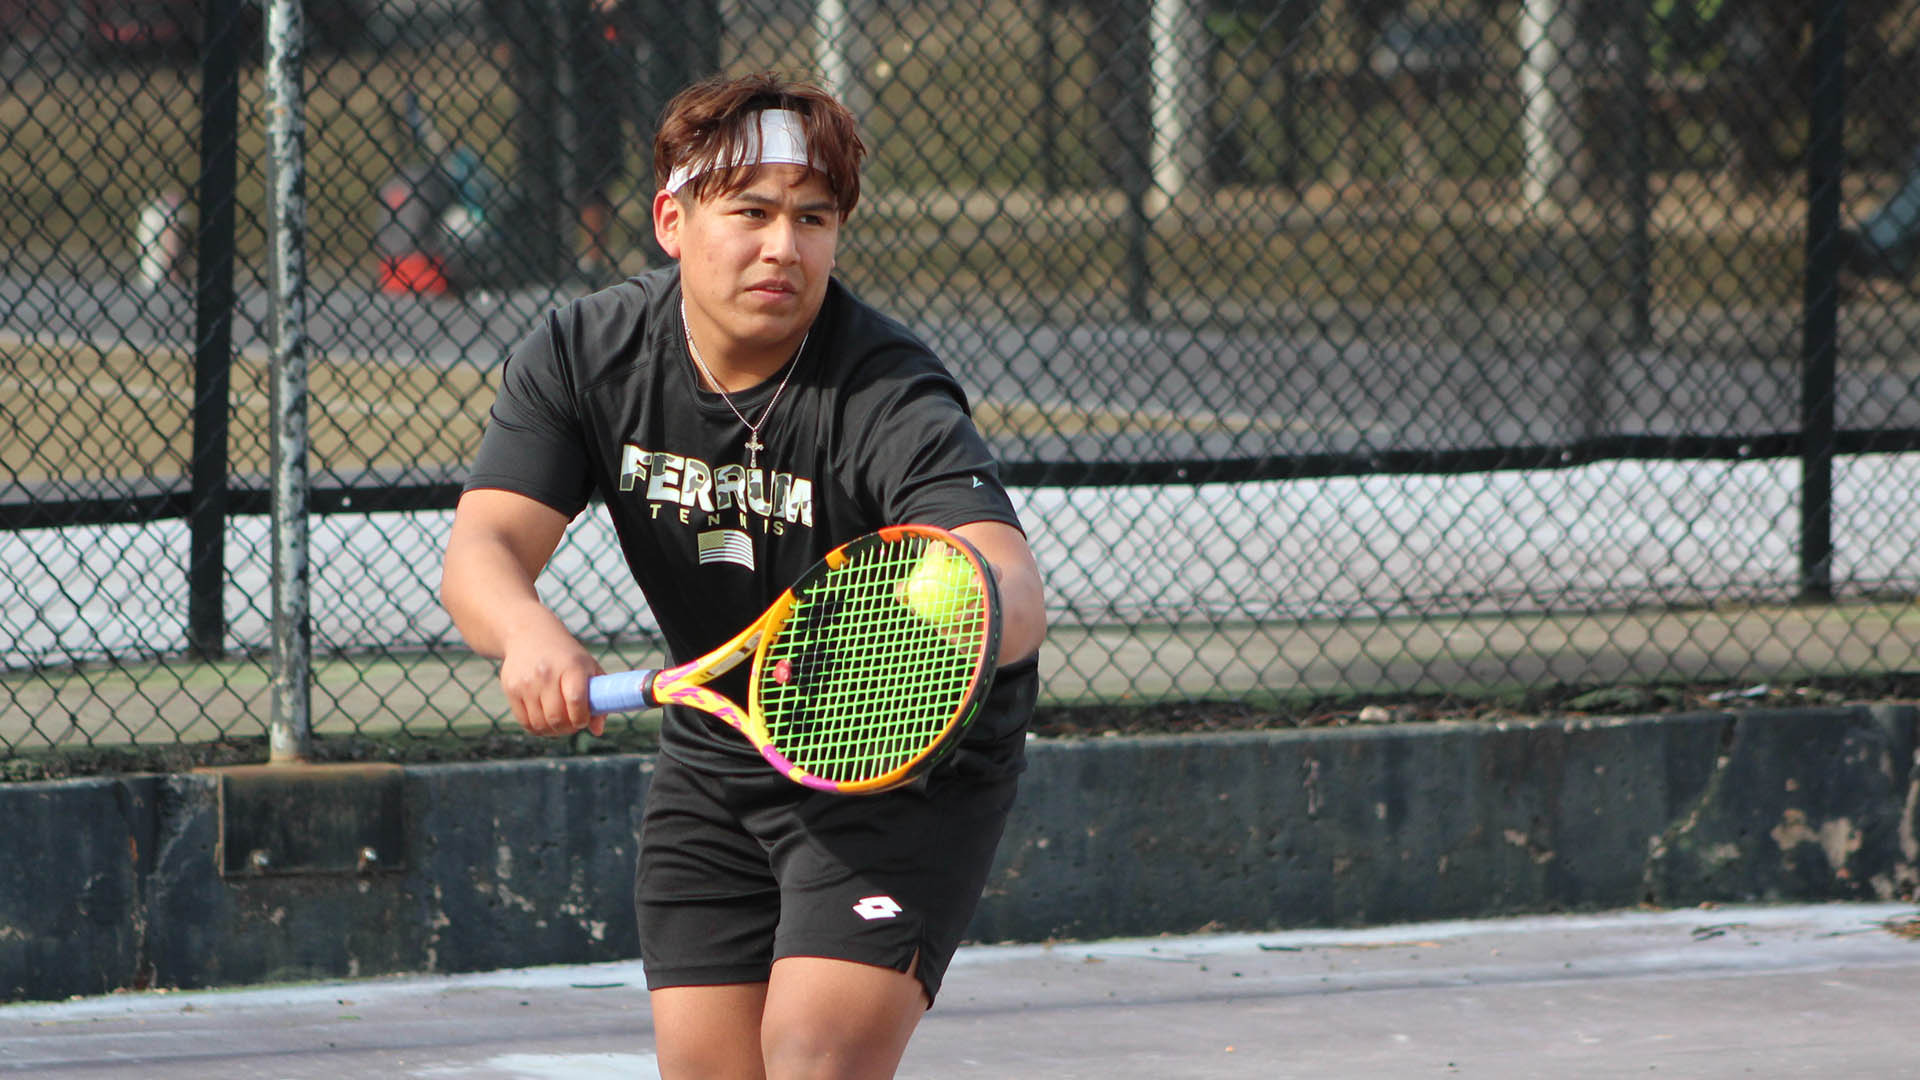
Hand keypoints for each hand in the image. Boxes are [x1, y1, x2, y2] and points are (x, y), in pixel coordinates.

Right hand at [497, 621, 605, 737]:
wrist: (530, 634)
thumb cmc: (567, 656)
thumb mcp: (588, 668)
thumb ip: (598, 698)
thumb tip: (598, 731)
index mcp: (571, 666)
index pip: (576, 700)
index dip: (581, 718)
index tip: (584, 720)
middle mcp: (546, 673)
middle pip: (556, 717)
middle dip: (568, 728)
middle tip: (573, 724)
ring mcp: (526, 682)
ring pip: (540, 724)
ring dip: (553, 731)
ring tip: (560, 723)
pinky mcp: (511, 689)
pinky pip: (525, 722)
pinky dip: (537, 728)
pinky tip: (545, 721)